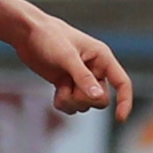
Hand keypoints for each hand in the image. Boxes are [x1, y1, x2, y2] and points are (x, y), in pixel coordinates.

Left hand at [0, 0, 134, 120]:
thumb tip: (97, 97)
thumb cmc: (49, 37)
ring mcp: (81, 79)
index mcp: (102, 58)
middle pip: (101, 100)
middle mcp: (95, 70)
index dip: (125, 101)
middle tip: (69, 87)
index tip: (120, 118)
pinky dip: (64, 103)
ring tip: (60, 86)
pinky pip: (72, 106)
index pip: (122, 82)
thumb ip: (82, 77)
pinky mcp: (67, 85)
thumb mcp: (66, 56)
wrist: (27, 34)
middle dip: (85, 99)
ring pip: (86, 105)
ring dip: (71, 101)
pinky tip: (56, 91)